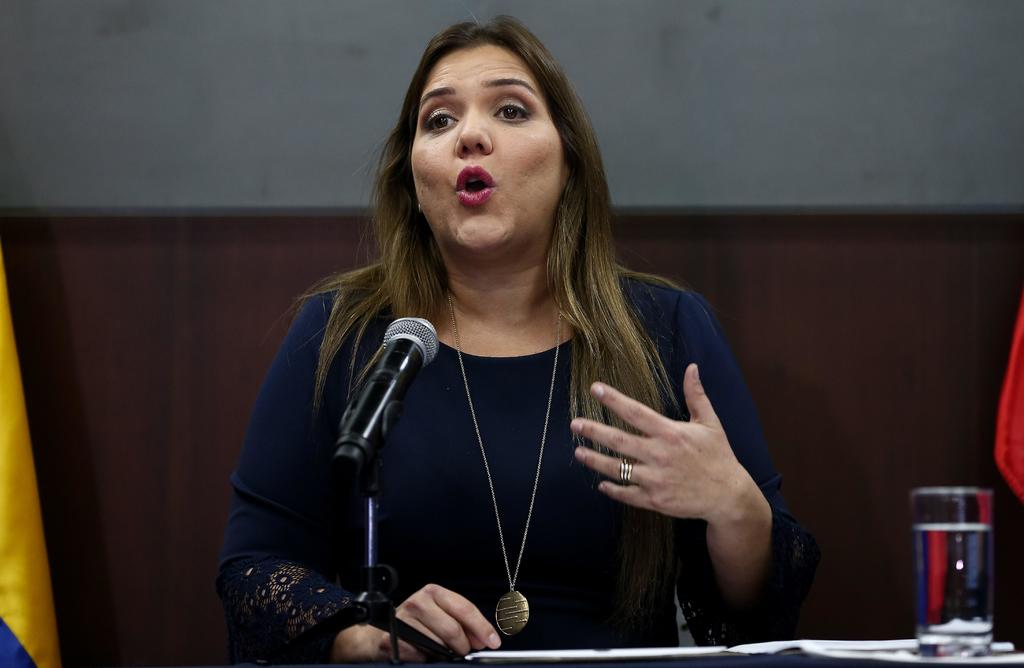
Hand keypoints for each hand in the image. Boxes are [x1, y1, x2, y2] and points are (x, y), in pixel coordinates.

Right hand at [330, 583, 500, 661]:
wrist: (380, 634)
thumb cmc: (416, 625)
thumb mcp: (439, 615)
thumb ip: (461, 623)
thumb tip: (483, 638)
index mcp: (433, 593)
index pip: (464, 608)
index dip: (481, 627)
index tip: (492, 641)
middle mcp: (418, 602)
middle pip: (453, 630)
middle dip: (463, 646)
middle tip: (464, 651)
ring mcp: (404, 619)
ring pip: (438, 644)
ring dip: (444, 653)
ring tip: (439, 650)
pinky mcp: (393, 637)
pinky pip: (420, 655)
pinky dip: (425, 658)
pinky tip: (422, 653)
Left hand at [570, 363, 760, 525]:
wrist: (728, 496)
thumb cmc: (718, 456)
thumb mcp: (710, 423)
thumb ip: (696, 395)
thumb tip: (692, 367)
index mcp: (670, 433)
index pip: (636, 412)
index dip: (614, 400)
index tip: (595, 388)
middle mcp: (659, 455)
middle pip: (619, 441)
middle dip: (594, 431)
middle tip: (575, 424)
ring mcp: (656, 479)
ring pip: (618, 469)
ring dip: (595, 461)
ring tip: (578, 452)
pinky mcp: (655, 500)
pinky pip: (627, 494)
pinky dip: (613, 489)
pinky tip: (601, 483)